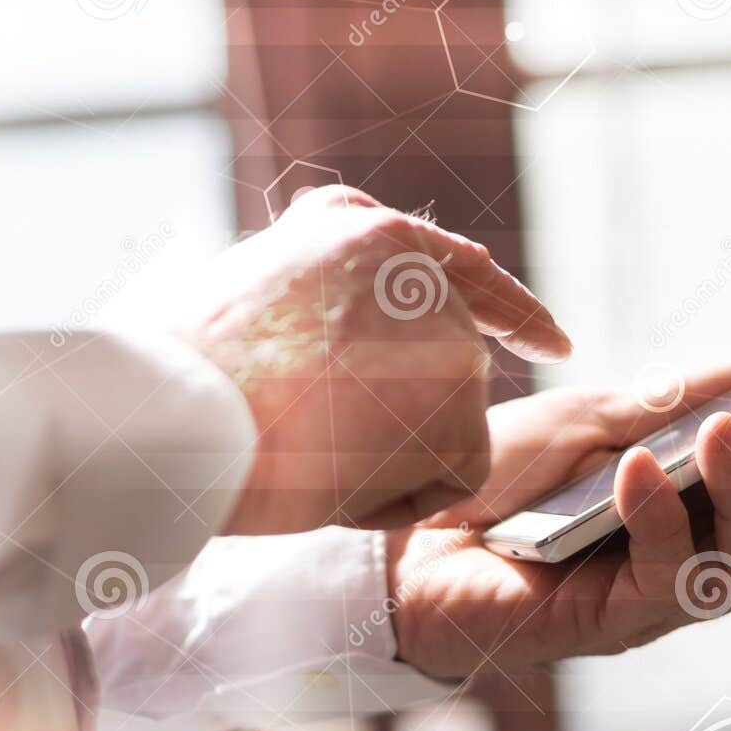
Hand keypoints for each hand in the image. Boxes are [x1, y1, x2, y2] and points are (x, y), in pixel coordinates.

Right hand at [189, 186, 570, 535]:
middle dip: (403, 416)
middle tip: (310, 434)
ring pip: (441, 428)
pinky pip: (449, 480)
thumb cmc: (185, 375)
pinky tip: (333, 477)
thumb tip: (371, 335)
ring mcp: (445, 333)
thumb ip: (327, 293)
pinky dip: (396, 500)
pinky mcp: (459, 403)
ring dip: (381, 457)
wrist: (178, 415)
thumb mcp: (253, 290)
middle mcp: (416, 268)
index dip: (507, 309)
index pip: (458, 268)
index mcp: (362, 231)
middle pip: (445, 367)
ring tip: (301, 445)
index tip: (553, 339)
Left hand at [384, 367, 730, 678]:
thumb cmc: (495, 480)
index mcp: (693, 510)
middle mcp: (687, 561)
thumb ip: (666, 402)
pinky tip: (642, 471)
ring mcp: (650, 600)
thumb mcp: (584, 419)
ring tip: (726, 434)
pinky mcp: (605, 626)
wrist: (401, 537)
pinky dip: (660, 522)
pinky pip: (662, 584)